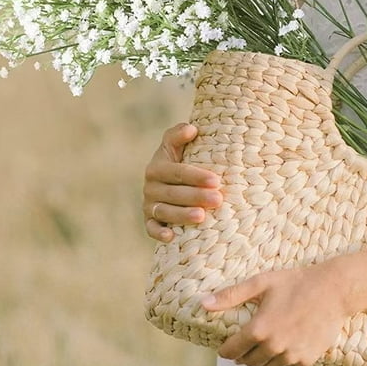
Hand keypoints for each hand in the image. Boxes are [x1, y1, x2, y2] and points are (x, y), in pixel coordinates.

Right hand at [142, 122, 223, 241]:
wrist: (171, 181)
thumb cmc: (180, 160)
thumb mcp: (176, 145)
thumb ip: (179, 135)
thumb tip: (191, 129)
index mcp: (157, 167)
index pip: (177, 172)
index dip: (196, 176)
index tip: (215, 180)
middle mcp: (150, 187)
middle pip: (174, 193)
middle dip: (196, 197)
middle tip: (217, 200)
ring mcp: (149, 205)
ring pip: (164, 212)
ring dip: (182, 215)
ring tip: (201, 217)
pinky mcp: (149, 221)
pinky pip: (151, 229)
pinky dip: (159, 233)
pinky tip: (172, 236)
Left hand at [205, 263, 349, 365]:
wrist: (333, 289)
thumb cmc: (296, 282)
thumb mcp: (262, 282)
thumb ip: (231, 295)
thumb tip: (204, 303)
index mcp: (259, 329)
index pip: (231, 351)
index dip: (226, 349)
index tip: (226, 345)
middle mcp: (274, 346)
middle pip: (248, 361)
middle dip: (244, 353)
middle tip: (248, 341)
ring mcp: (291, 355)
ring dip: (262, 357)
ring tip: (267, 340)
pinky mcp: (306, 359)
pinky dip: (281, 359)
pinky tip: (284, 343)